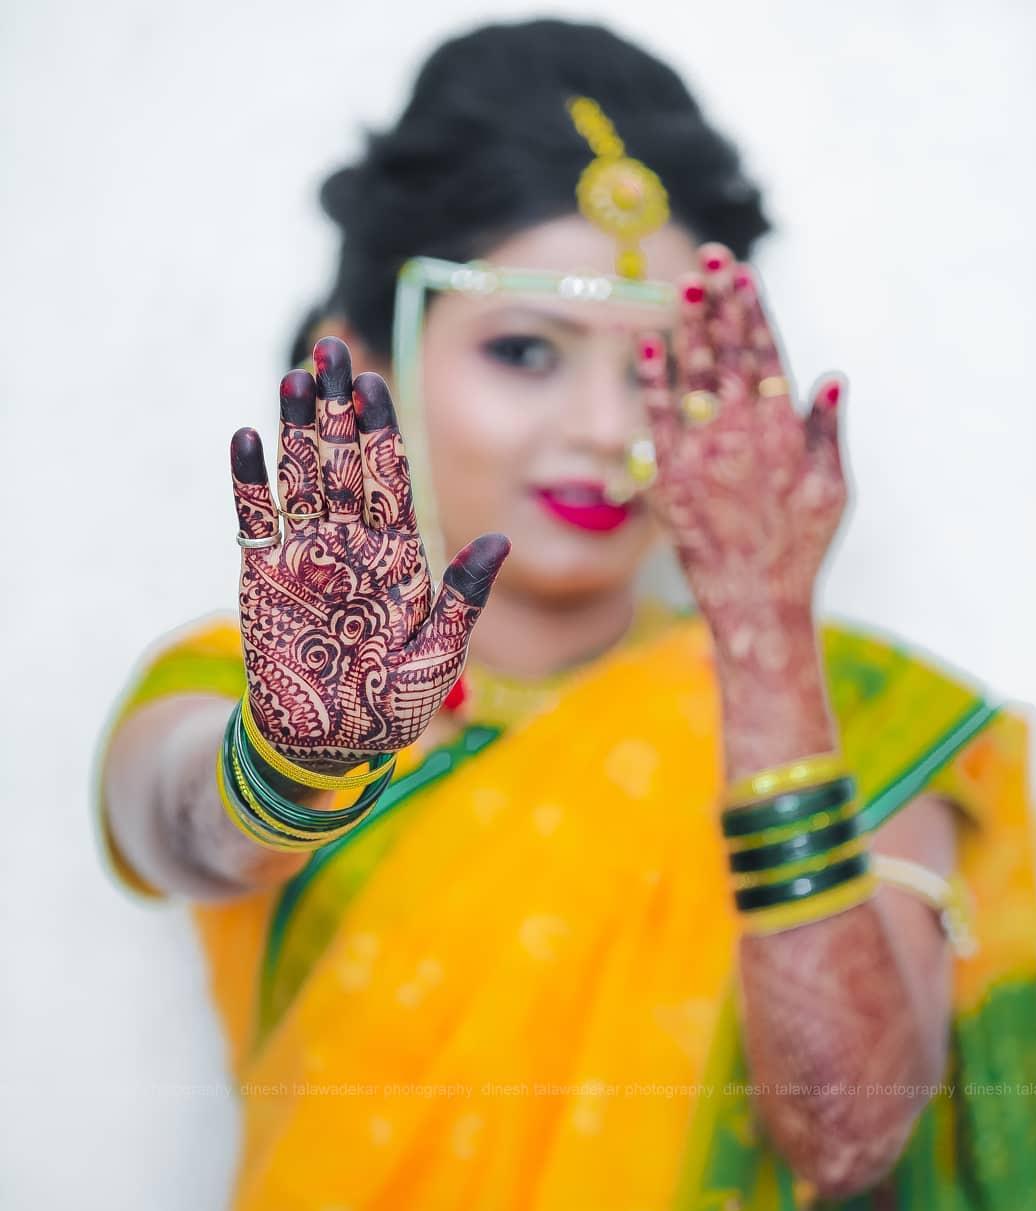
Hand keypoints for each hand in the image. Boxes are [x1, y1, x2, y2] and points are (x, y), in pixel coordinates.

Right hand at [230, 337, 509, 766]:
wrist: (331, 745)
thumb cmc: (394, 707)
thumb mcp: (440, 656)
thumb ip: (463, 597)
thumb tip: (500, 540)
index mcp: (397, 557)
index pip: (390, 480)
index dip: (382, 431)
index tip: (376, 383)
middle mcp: (350, 546)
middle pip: (344, 463)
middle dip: (338, 409)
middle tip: (330, 352)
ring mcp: (305, 558)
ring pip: (301, 479)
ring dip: (295, 430)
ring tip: (293, 377)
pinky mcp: (263, 579)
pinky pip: (254, 521)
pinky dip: (249, 482)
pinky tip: (246, 438)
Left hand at [636, 243, 848, 629]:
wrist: (754, 601)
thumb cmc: (800, 549)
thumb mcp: (832, 490)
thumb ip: (827, 432)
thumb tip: (827, 377)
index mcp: (783, 431)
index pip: (766, 356)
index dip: (753, 311)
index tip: (743, 274)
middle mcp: (742, 434)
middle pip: (728, 354)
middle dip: (719, 302)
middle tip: (708, 258)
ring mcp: (703, 453)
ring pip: (693, 376)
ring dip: (688, 326)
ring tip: (682, 284)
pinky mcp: (671, 476)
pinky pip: (656, 418)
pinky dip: (652, 379)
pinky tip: (647, 343)